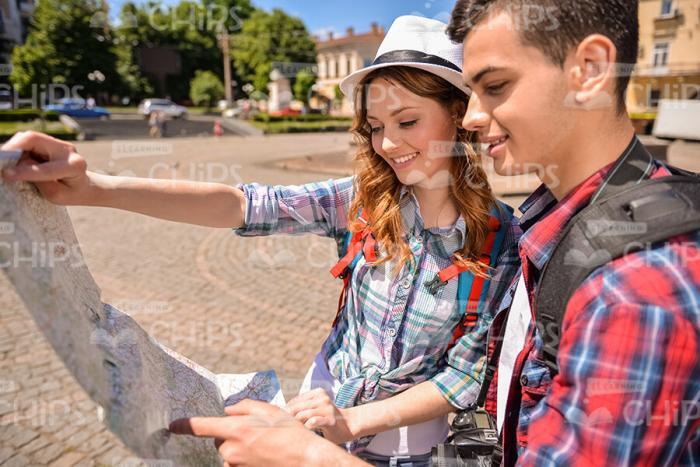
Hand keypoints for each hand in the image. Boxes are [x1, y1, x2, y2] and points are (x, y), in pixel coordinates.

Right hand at [1, 131, 92, 204]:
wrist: (83, 184)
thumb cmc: (71, 192)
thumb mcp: (57, 195)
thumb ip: (39, 181)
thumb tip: (17, 166)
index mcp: (75, 166)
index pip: (47, 168)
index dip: (25, 171)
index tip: (6, 174)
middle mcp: (67, 149)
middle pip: (34, 139)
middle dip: (13, 149)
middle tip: (0, 162)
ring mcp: (57, 142)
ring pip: (28, 137)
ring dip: (13, 149)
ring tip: (6, 163)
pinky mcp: (48, 141)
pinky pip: (28, 140)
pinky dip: (17, 148)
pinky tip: (13, 159)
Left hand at [169, 399, 358, 466]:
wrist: (307, 459)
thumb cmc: (291, 434)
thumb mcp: (270, 410)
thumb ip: (245, 407)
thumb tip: (229, 410)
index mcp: (237, 429)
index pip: (201, 426)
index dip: (184, 425)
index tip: (172, 425)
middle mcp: (231, 450)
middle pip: (220, 439)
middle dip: (232, 434)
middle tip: (257, 433)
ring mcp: (236, 466)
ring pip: (228, 453)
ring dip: (240, 448)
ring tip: (265, 445)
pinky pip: (236, 464)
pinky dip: (246, 459)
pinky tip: (264, 455)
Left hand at [285, 388, 354, 444]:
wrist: (349, 425)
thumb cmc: (328, 418)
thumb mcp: (316, 408)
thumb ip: (304, 407)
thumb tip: (283, 411)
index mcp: (318, 393)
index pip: (296, 400)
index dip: (287, 409)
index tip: (281, 418)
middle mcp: (322, 398)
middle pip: (298, 407)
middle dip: (288, 417)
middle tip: (282, 426)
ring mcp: (327, 408)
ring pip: (304, 414)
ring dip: (296, 423)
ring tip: (292, 430)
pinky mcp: (330, 419)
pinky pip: (313, 422)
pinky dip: (306, 426)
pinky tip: (304, 431)